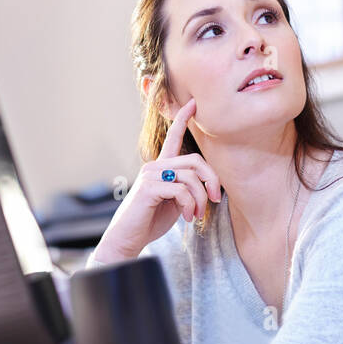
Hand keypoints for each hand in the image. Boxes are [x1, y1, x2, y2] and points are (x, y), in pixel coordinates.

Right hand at [91, 99, 222, 262]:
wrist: (128, 241)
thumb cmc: (151, 220)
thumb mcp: (175, 201)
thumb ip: (188, 187)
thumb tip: (208, 185)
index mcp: (161, 167)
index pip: (173, 137)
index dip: (183, 119)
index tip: (194, 103)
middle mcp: (155, 166)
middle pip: (196, 161)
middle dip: (212, 180)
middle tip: (214, 200)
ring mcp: (150, 175)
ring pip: (191, 177)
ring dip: (200, 199)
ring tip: (196, 215)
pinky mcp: (148, 187)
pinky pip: (182, 190)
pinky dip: (190, 206)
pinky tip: (187, 217)